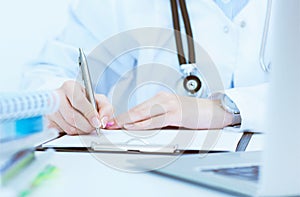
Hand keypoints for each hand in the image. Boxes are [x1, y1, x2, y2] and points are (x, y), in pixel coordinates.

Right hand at [47, 80, 113, 134]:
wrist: (69, 101)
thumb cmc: (85, 99)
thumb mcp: (99, 99)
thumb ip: (106, 108)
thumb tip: (103, 120)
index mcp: (70, 87)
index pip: (79, 101)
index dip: (89, 114)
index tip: (97, 122)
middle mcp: (57, 96)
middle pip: (72, 117)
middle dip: (87, 125)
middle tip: (94, 126)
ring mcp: (50, 109)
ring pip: (68, 127)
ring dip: (81, 130)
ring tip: (86, 125)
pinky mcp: (48, 121)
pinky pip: (63, 132)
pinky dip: (73, 132)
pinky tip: (77, 126)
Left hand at [110, 92, 232, 129]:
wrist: (216, 110)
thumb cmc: (196, 114)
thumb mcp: (174, 115)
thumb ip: (160, 119)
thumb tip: (144, 128)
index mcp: (161, 100)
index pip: (139, 108)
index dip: (125, 116)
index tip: (114, 121)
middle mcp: (163, 100)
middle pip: (137, 110)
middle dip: (122, 118)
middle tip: (109, 123)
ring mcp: (169, 105)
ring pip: (143, 113)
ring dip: (128, 121)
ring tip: (116, 126)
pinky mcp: (176, 113)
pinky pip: (156, 120)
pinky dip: (143, 124)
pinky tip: (134, 127)